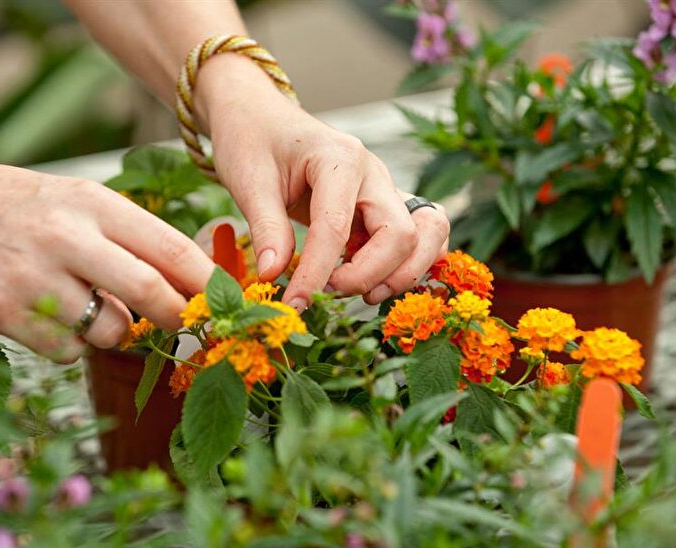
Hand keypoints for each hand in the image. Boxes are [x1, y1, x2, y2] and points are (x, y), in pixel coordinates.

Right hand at [0, 148, 213, 362]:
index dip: (207, 284)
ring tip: (88, 306)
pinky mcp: (7, 314)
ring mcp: (36, 279)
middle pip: (152, 295)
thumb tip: (190, 283)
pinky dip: (72, 345)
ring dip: (115, 332)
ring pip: (111, 332)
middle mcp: (69, 238)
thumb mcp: (81, 200)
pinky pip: (69, 351)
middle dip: (179, 320)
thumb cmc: (24, 207)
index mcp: (96, 204)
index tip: (227, 303)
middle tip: (185, 327)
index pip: (172, 249)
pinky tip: (52, 316)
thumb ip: (132, 238)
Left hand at [198, 56, 449, 310]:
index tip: (295, 304)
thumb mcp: (248, 181)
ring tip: (362, 294)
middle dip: (368, 275)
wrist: (261, 116)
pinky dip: (411, 264)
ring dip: (402, 273)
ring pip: (427, 235)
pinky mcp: (387, 205)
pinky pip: (423, 235)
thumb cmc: (253, 141)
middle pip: (400, 235)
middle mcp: (374, 173)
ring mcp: (386, 189)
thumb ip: (266, 228)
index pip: (336, 228)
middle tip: (327, 293)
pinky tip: (376, 281)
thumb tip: (274, 276)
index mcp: (340, 159)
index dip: (316, 274)